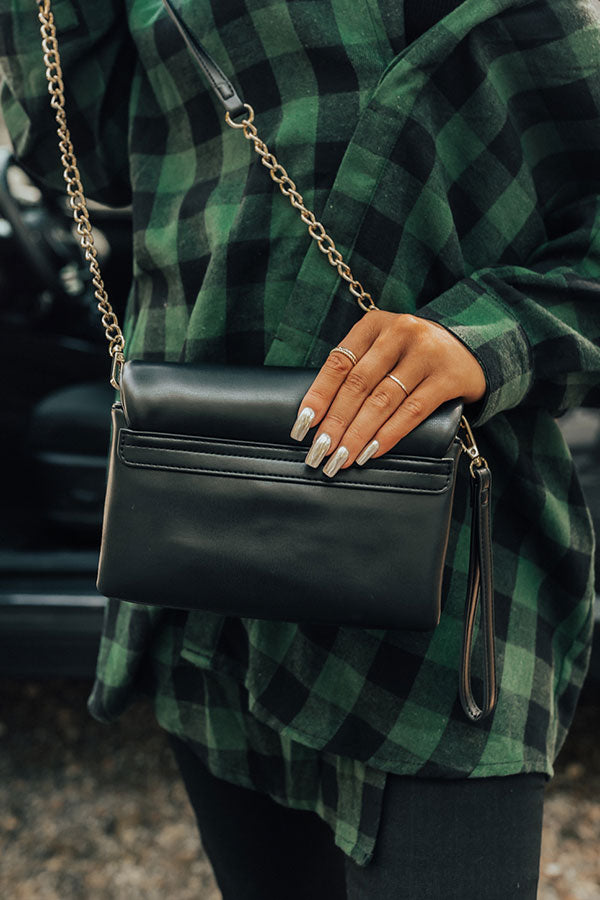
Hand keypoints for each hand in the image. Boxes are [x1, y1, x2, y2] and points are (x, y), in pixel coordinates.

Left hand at [289, 310, 486, 476]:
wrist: (471, 348)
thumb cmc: (413, 356)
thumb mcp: (383, 350)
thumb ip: (358, 371)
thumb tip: (320, 417)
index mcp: (374, 325)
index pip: (338, 364)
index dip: (318, 396)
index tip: (302, 425)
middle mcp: (399, 333)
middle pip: (358, 385)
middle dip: (335, 423)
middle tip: (319, 452)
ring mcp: (426, 353)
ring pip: (383, 400)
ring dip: (358, 434)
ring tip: (342, 458)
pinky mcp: (447, 376)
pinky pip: (413, 410)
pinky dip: (389, 434)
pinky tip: (372, 451)